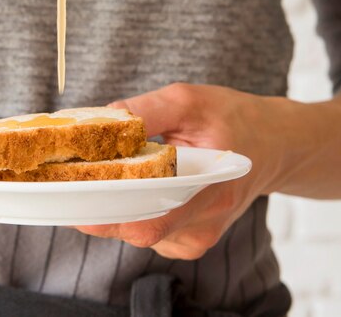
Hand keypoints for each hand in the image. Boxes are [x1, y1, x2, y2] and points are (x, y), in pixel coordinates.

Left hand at [75, 83, 288, 258]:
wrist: (272, 144)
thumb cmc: (234, 118)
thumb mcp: (191, 101)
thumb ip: (148, 111)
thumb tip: (103, 120)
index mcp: (211, 192)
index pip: (149, 221)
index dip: (105, 210)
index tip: (72, 190)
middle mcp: (202, 227)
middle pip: (132, 228)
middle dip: (98, 201)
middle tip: (69, 173)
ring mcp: (194, 238)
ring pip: (132, 230)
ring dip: (111, 202)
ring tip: (100, 170)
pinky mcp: (185, 239)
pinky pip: (142, 228)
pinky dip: (126, 206)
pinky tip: (128, 181)